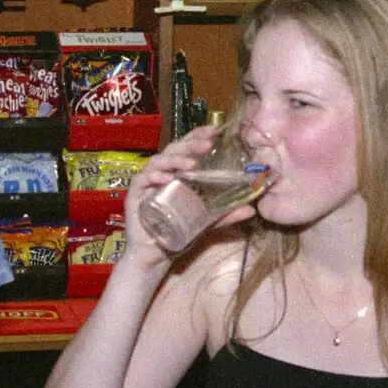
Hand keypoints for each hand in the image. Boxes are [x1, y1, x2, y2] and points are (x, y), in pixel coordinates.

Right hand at [121, 126, 258, 265]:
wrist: (155, 256)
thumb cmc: (177, 232)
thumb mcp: (206, 222)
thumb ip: (226, 214)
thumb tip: (252, 210)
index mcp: (177, 173)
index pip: (187, 148)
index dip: (198, 136)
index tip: (214, 131)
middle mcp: (161, 173)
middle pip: (173, 150)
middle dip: (190, 144)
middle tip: (206, 144)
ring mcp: (147, 183)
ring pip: (158, 162)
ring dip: (174, 160)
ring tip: (191, 164)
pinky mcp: (134, 195)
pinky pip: (142, 180)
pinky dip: (153, 176)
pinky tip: (165, 178)